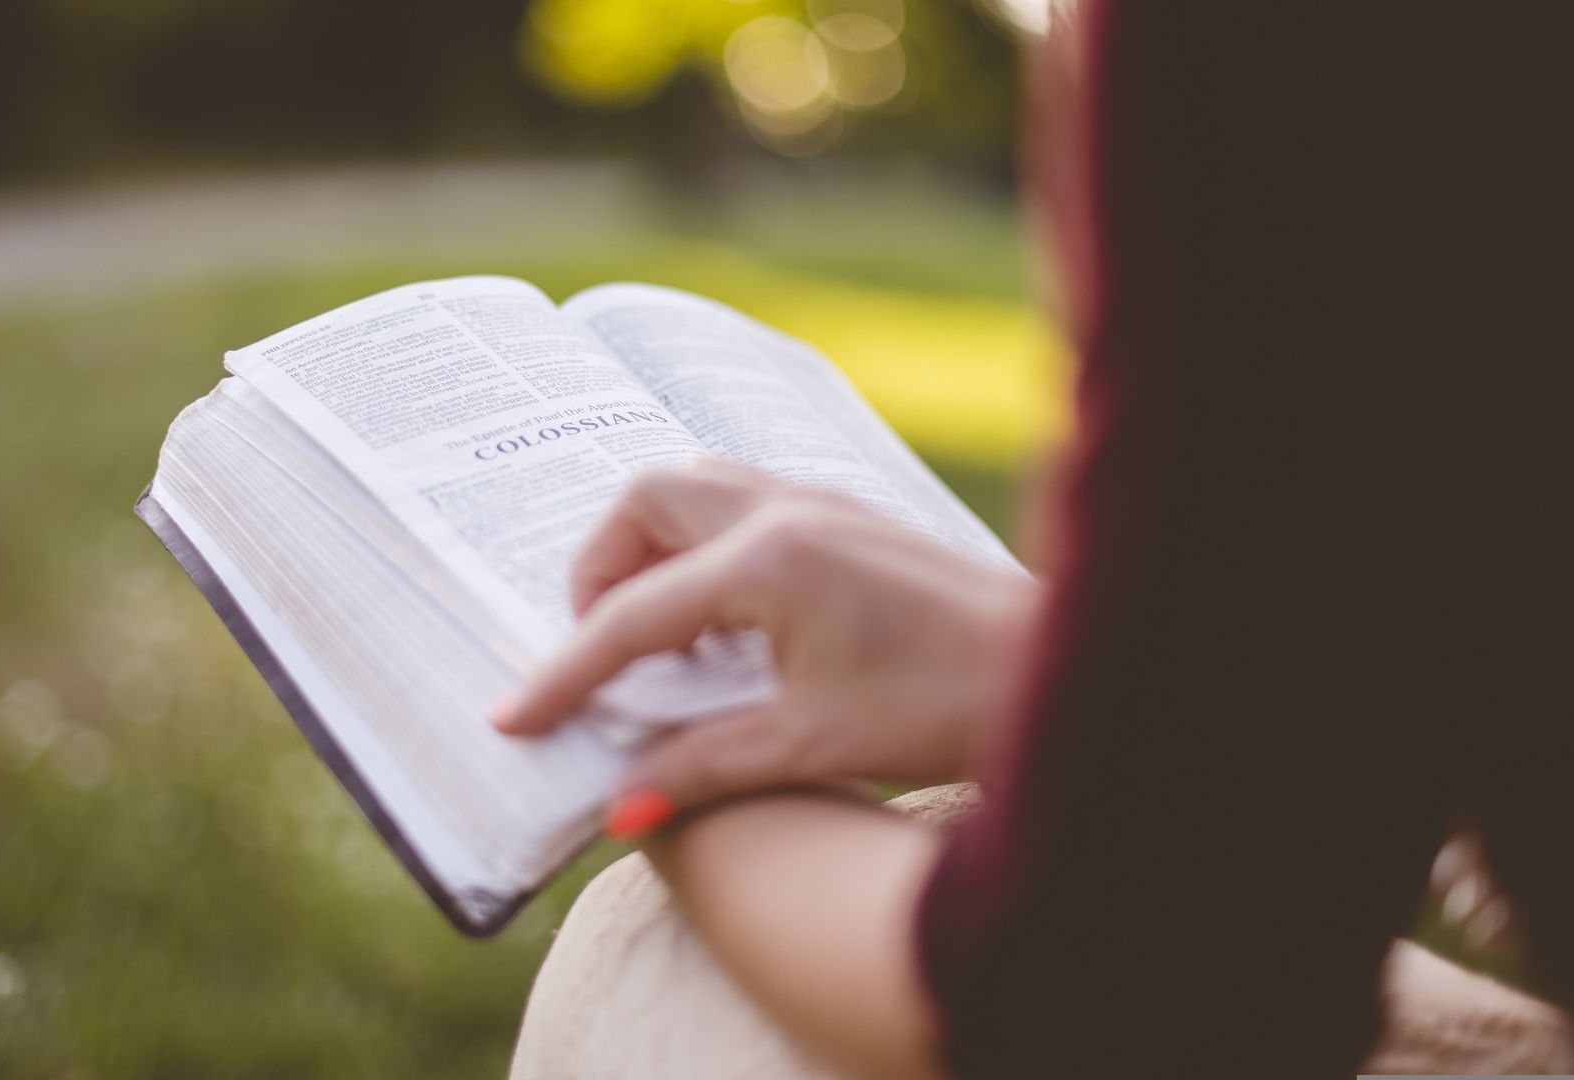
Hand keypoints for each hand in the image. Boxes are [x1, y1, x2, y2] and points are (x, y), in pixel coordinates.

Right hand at [492, 459, 1037, 834]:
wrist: (1058, 671)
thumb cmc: (948, 706)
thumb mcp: (811, 745)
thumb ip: (701, 767)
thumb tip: (617, 807)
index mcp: (767, 562)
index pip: (630, 615)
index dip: (564, 673)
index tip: (514, 718)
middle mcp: (785, 511)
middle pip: (644, 501)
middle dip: (599, 570)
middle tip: (601, 652)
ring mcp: (819, 502)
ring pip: (693, 488)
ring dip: (650, 548)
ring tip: (654, 634)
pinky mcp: (846, 516)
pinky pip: (739, 503)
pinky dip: (701, 547)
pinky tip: (723, 622)